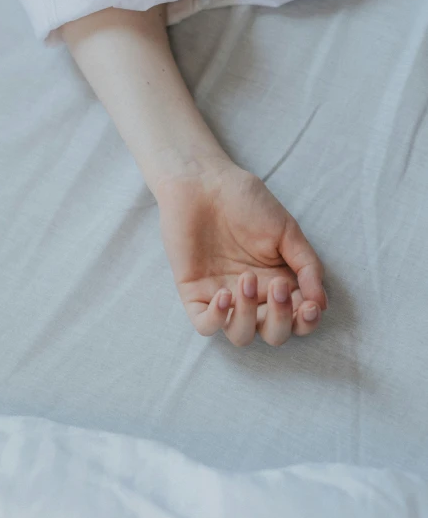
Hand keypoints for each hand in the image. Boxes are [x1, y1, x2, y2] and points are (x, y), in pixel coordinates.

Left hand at [157, 159, 326, 346]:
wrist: (203, 182)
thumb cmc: (246, 201)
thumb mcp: (286, 230)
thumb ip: (307, 265)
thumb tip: (322, 302)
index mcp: (279, 282)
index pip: (298, 318)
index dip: (306, 321)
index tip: (309, 305)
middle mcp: (253, 296)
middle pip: (273, 334)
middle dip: (281, 320)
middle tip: (278, 286)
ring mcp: (223, 296)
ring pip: (241, 335)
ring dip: (249, 316)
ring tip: (246, 280)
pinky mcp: (194, 293)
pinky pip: (206, 325)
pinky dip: (217, 319)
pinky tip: (224, 294)